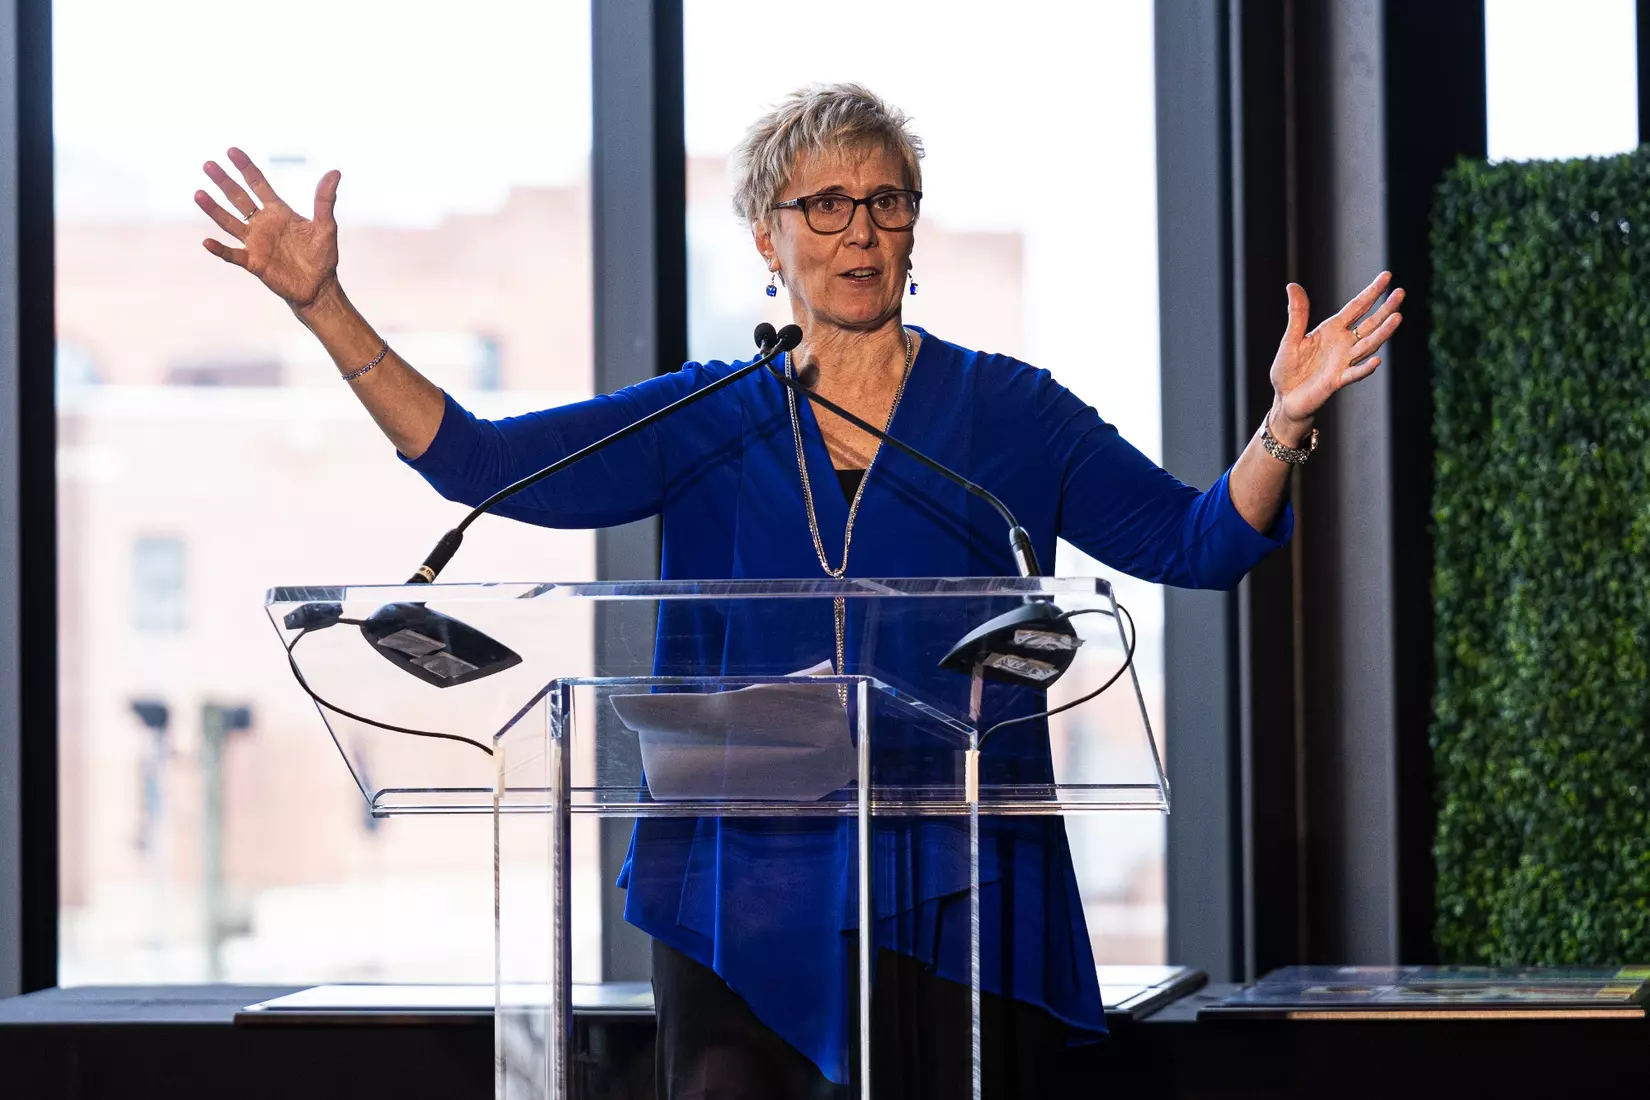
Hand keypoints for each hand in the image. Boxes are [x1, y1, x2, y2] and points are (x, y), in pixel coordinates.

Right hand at [195, 148, 341, 313]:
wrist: (319, 287)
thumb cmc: (322, 256)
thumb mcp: (326, 226)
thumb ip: (324, 200)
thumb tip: (334, 172)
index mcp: (278, 212)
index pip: (258, 184)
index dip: (246, 168)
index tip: (231, 151)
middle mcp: (263, 224)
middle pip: (238, 198)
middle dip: (224, 182)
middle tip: (208, 164)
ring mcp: (256, 243)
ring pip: (229, 222)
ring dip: (214, 209)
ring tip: (198, 193)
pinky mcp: (254, 263)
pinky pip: (232, 255)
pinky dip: (220, 249)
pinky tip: (207, 242)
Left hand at [1268, 271, 1403, 440]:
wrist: (1285, 398)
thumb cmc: (1288, 369)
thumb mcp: (1290, 339)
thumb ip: (1297, 314)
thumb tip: (1293, 285)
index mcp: (1332, 330)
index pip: (1357, 307)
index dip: (1372, 292)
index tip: (1387, 276)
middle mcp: (1343, 344)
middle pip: (1370, 324)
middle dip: (1385, 309)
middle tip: (1401, 292)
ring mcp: (1343, 362)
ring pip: (1368, 345)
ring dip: (1382, 333)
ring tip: (1397, 317)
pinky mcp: (1337, 381)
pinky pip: (1354, 373)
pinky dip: (1365, 368)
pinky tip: (1377, 361)